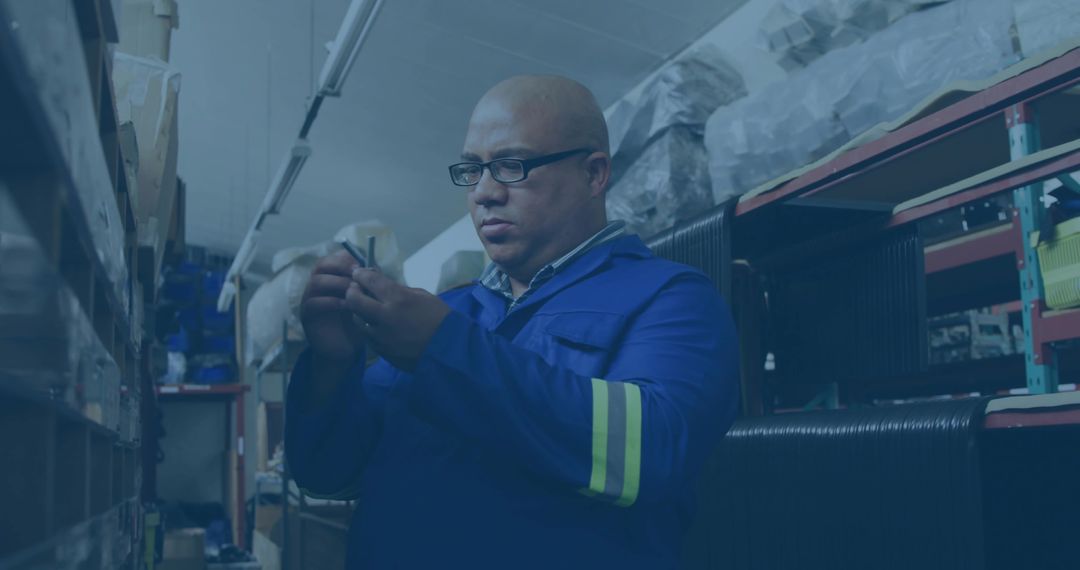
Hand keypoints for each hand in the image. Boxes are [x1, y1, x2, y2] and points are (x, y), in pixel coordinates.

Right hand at [300, 250, 366, 371]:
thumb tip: (377, 269)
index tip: (363, 265)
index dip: (348, 258)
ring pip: (317, 281)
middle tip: (357, 274)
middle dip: (341, 266)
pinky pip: (314, 303)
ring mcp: (310, 298)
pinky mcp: (307, 315)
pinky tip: (347, 305)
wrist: (345, 349)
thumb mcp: (366, 301)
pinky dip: (331, 302)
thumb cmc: (357, 322)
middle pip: (322, 264)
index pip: (334, 258)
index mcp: (332, 278)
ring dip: (337, 283)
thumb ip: (368, 286)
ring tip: (354, 290)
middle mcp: (319, 284)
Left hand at [346, 268, 451, 371]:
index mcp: (398, 299)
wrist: (449, 350)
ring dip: (358, 311)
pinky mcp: (382, 350)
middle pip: (354, 300)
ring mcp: (381, 336)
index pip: (369, 281)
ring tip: (366, 309)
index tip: (358, 272)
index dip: (361, 274)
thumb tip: (382, 284)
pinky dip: (369, 328)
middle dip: (352, 291)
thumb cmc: (440, 318)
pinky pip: (367, 336)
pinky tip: (376, 325)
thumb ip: (399, 290)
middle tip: (356, 289)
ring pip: (357, 319)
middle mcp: (384, 316)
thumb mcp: (423, 296)